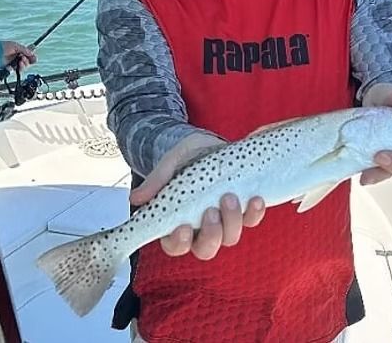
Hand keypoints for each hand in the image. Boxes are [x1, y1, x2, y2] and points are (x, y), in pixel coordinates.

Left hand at [1, 41, 36, 70]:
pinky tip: (11, 66)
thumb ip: (25, 50)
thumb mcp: (15, 45)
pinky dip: (14, 69)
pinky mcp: (8, 68)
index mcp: (18, 51)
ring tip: (19, 63)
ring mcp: (12, 63)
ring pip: (22, 67)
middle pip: (26, 62)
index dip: (32, 58)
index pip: (28, 55)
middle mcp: (16, 57)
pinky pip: (15, 71)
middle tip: (23, 59)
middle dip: (26, 61)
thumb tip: (31, 53)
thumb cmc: (1, 47)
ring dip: (23, 66)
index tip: (33, 59)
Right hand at [130, 132, 265, 259]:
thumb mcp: (169, 163)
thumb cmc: (184, 157)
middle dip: (211, 235)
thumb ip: (157, 181)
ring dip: (232, 222)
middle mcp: (200, 227)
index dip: (178, 243)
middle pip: (206, 249)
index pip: (175, 246)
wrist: (208, 143)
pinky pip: (251, 220)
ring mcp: (223, 220)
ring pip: (229, 237)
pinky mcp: (243, 209)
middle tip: (211, 213)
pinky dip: (254, 213)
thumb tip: (135, 199)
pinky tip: (256, 200)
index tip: (182, 228)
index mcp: (177, 222)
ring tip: (232, 198)